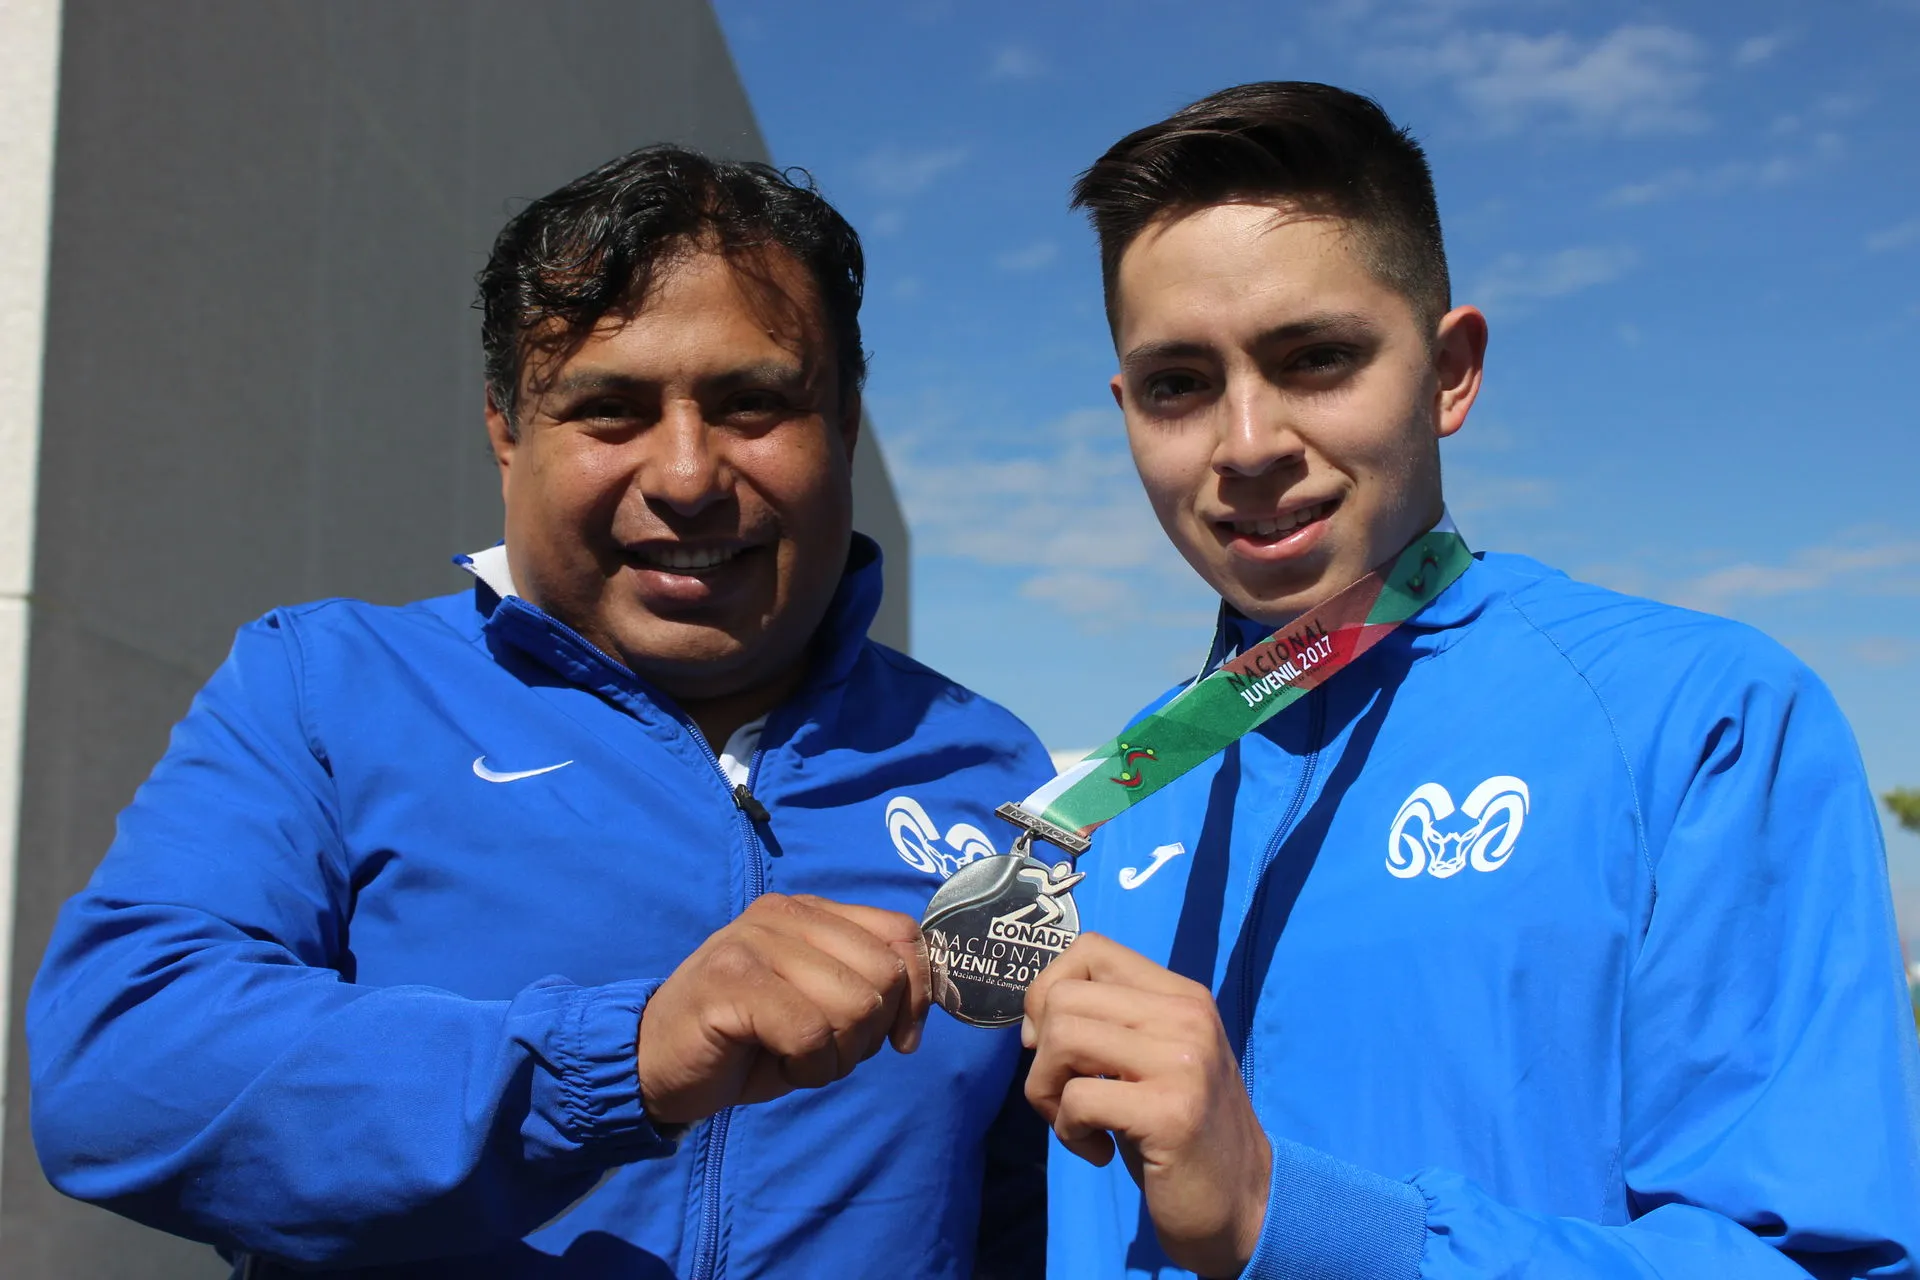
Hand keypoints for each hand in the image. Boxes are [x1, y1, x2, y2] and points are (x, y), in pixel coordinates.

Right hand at [636, 894, 930, 1125]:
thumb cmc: (747, 1040)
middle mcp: (784, 914)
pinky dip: (807, 1067)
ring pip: (853, 1005)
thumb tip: (924, 1002)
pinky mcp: (731, 981)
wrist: (654, 1062)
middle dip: (870, 1034)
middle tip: (827, 1053)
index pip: (902, 934)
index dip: (917, 994)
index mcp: (810, 912)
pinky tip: (778, 1065)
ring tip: (797, 1058)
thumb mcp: (818, 1007)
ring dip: (837, 1056)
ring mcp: (754, 942)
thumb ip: (865, 988)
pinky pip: (810, 1034)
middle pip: (885, 975)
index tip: (899, 1039)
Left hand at [1023, 933, 1270, 1277]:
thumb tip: (1030, 1021)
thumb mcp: (1150, 1060)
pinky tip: (1099, 1151)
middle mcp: (1187, 1017)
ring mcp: (1182, 1062)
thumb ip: (1106, 1024)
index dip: (1048, 991)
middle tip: (1064, 1099)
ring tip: (1077, 1124)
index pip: (1090, 949)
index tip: (1052, 1043)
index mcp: (1182, 996)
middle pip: (1063, 998)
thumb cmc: (1179, 1133)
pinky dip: (1068, 1132)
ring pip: (1062, 1039)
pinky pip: (1076, 1100)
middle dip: (1041, 1056)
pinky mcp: (1171, 1113)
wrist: (1242, 1205)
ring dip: (1047, 1093)